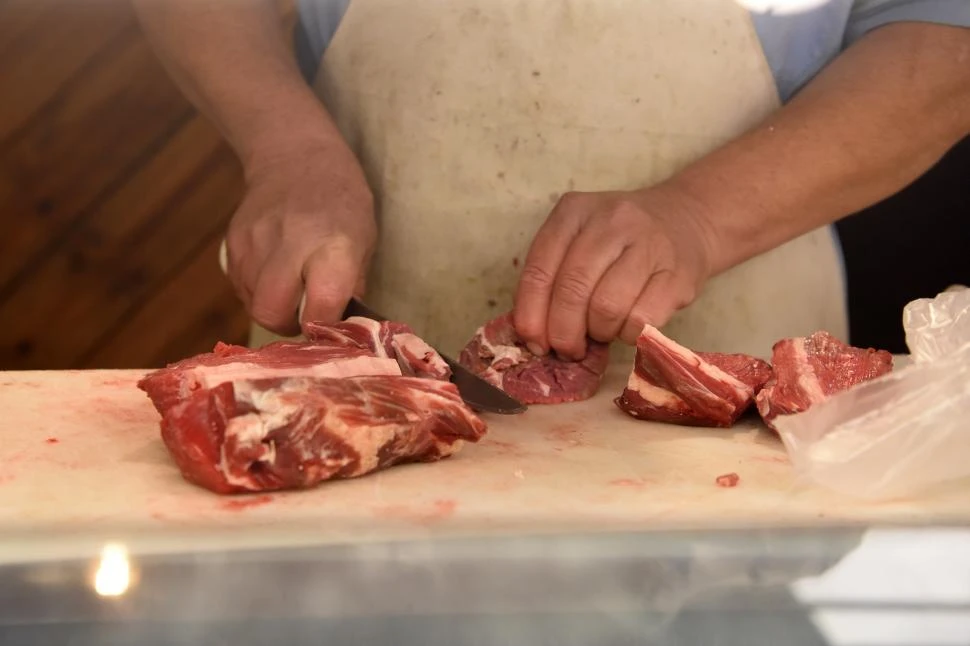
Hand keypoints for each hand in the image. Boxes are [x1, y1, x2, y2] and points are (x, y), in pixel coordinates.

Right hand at [224, 142, 375, 335]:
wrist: (295, 156)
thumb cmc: (341, 200)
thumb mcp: (363, 239)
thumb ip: (352, 284)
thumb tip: (344, 326)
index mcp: (333, 246)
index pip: (320, 308)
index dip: (324, 327)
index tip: (330, 327)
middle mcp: (291, 244)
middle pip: (272, 312)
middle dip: (287, 325)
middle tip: (303, 317)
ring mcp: (255, 241)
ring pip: (251, 302)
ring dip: (271, 307)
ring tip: (290, 291)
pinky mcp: (232, 240)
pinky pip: (239, 285)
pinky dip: (255, 290)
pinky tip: (273, 275)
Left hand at [513, 185, 715, 358]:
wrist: (688, 220)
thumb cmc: (621, 241)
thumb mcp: (579, 240)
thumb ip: (552, 278)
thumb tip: (535, 336)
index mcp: (574, 211)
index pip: (539, 270)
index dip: (531, 315)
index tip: (534, 342)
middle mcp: (611, 221)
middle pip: (572, 290)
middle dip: (564, 332)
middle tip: (568, 348)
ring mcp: (649, 244)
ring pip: (606, 308)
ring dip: (598, 332)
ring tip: (602, 330)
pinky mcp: (679, 274)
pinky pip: (641, 320)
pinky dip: (627, 335)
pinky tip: (628, 327)